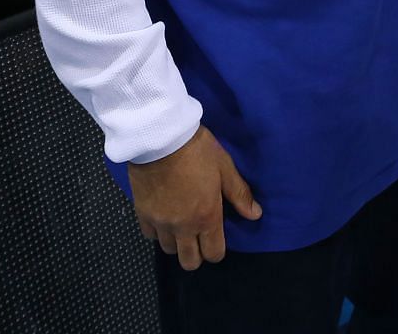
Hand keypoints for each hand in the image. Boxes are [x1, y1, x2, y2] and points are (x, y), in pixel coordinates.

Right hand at [126, 125, 261, 269]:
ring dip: (176, 242)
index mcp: (206, 217)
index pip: (214, 254)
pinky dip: (157, 232)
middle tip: (199, 237)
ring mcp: (160, 222)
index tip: (217, 238)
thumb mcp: (225, 167)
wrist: (160, 136)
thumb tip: (255, 215)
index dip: (217, 251)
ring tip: (181, 226)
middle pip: (189, 261)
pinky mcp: (142, 213)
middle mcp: (183, 227)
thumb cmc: (197, 150)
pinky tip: (163, 219)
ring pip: (168, 250)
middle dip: (197, 255)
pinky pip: (150, 235)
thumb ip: (239, 194)